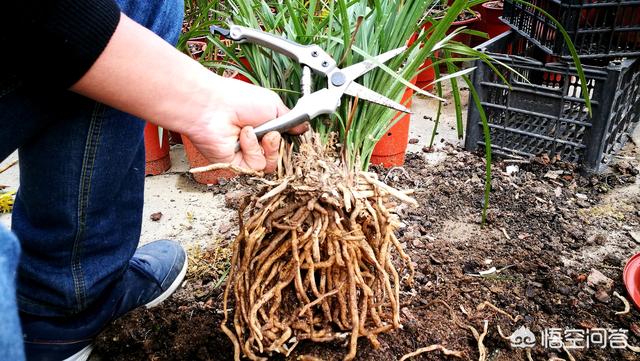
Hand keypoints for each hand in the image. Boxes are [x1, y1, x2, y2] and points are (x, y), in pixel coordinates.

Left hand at [185, 77, 307, 172]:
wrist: (214, 106)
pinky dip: (252, 149)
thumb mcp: (274, 105)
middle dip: (278, 144)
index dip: (290, 141)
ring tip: (253, 130)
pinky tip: (242, 136)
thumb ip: (291, 120)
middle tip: (271, 132)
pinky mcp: (237, 166)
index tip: (294, 133)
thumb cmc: (239, 100)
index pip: (285, 142)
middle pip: (281, 156)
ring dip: (265, 146)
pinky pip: (256, 165)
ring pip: (270, 163)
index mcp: (265, 127)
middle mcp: (257, 143)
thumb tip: (304, 128)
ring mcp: (247, 155)